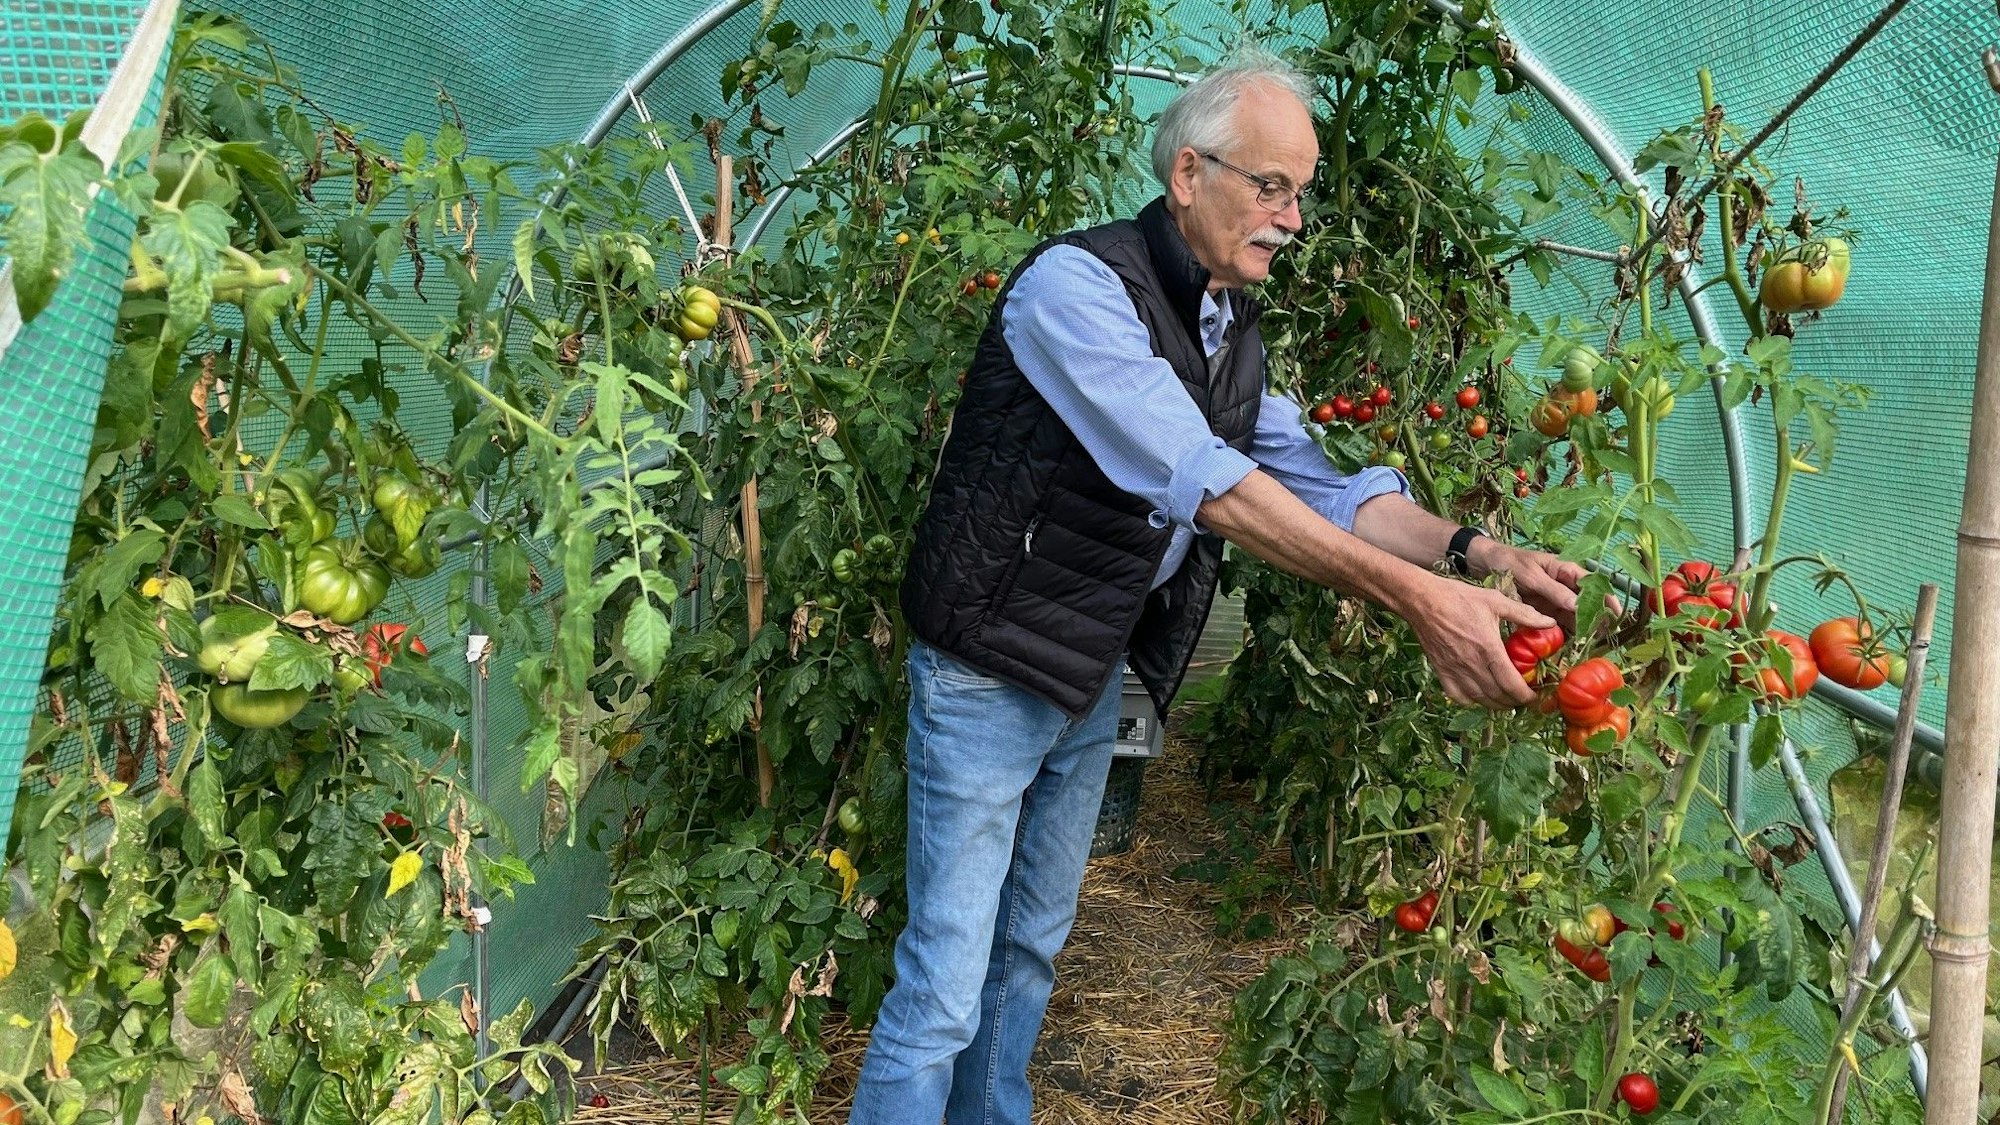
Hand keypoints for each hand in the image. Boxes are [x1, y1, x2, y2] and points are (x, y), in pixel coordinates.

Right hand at [1402, 574, 1555, 708]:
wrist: (1422, 601)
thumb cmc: (1459, 598)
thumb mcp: (1495, 601)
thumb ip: (1524, 615)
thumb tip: (1550, 622)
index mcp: (1489, 649)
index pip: (1512, 685)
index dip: (1526, 697)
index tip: (1535, 696)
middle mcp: (1472, 666)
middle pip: (1499, 698)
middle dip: (1515, 702)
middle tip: (1525, 697)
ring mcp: (1455, 672)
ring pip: (1481, 701)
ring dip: (1497, 704)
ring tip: (1507, 698)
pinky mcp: (1442, 673)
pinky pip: (1460, 697)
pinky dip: (1473, 701)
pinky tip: (1481, 694)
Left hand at [1468, 538, 1603, 634]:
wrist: (1484, 564)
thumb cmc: (1509, 562)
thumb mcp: (1531, 574)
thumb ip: (1553, 590)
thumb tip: (1578, 605)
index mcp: (1565, 570)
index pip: (1593, 583)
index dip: (1607, 598)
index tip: (1617, 613)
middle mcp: (1564, 586)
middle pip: (1587, 603)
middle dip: (1597, 619)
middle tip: (1605, 636)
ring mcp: (1554, 600)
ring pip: (1575, 616)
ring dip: (1583, 629)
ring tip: (1591, 645)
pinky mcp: (1543, 611)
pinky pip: (1558, 623)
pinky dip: (1565, 633)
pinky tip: (1571, 645)